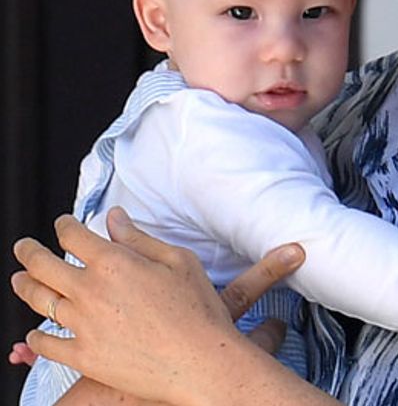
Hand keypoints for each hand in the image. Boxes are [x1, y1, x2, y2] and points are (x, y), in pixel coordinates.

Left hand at [11, 208, 304, 402]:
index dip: (63, 225)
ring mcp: (82, 326)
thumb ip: (139, 238)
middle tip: (22, 247)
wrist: (198, 359)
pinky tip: (33, 334)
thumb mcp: (177, 259)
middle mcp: (90, 291)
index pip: (74, 236)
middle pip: (43, 266)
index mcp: (114, 262)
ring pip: (39, 302)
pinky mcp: (82, 356)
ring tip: (19, 280)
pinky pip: (46, 345)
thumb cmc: (195, 307)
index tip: (61, 223)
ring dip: (24, 287)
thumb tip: (114, 218)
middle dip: (28, 252)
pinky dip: (35, 338)